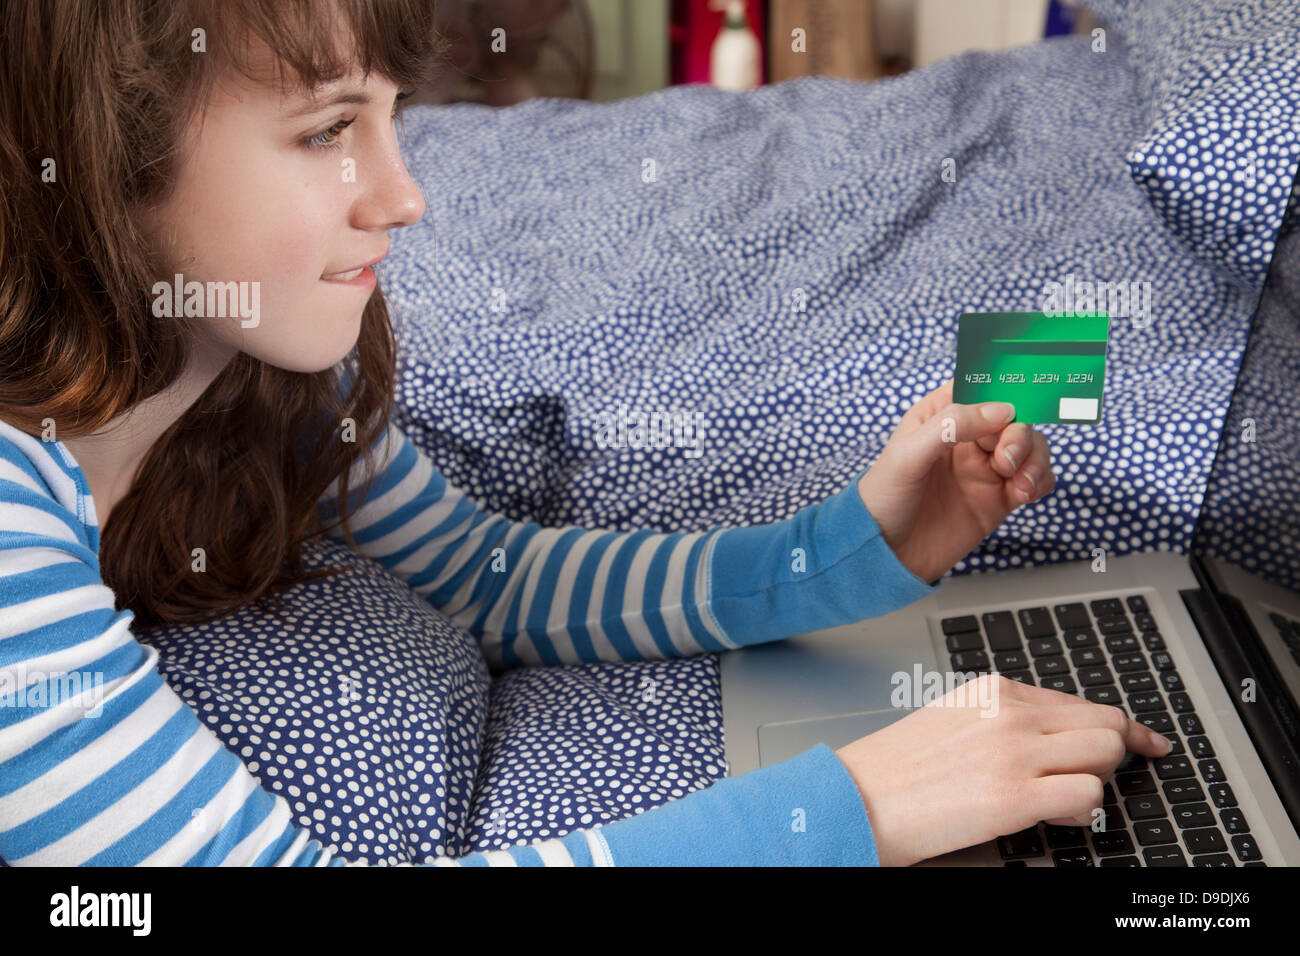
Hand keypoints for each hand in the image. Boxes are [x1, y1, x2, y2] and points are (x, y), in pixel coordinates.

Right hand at [835, 675, 1173, 865]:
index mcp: (993, 689)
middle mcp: (1009, 712)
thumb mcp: (952, 718)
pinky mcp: (1014, 796)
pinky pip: (1088, 796)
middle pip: (1105, 722)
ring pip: (1106, 752)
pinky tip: (1055, 816)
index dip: (1121, 728)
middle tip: (1104, 776)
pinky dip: (1083, 811)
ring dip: (1096, 780)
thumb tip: (1055, 736)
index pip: (1079, 701)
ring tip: (1062, 799)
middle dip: (1112, 752)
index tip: (1145, 742)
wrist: (856, 798)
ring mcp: (1014, 752)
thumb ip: (1002, 717)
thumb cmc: (896, 768)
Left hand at [856, 377, 1055, 584]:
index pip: (980, 386)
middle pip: (1013, 417)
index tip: (1014, 403)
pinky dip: (1041, 481)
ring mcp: (985, 467)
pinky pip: (1035, 479)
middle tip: (1006, 461)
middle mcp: (967, 437)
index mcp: (940, 415)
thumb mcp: (906, 456)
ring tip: (1021, 484)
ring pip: (1030, 446)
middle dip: (1019, 434)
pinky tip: (1026, 494)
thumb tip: (1001, 410)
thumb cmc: (884, 499)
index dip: (1003, 388)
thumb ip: (951, 427)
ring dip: (1035, 458)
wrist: (886, 555)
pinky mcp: (1000, 497)